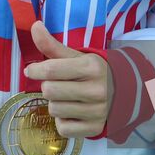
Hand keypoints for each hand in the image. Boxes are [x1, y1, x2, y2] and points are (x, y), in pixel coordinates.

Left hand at [25, 21, 111, 138]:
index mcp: (91, 67)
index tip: (31, 70)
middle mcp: (96, 90)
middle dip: (48, 86)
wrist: (123, 92)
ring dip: (54, 103)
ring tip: (66, 98)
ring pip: (53, 110)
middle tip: (57, 84)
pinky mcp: (94, 129)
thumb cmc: (93, 72)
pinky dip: (62, 121)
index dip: (35, 70)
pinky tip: (72, 112)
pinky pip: (62, 128)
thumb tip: (34, 25)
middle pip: (49, 91)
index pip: (51, 70)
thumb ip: (52, 44)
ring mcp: (96, 112)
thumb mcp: (76, 56)